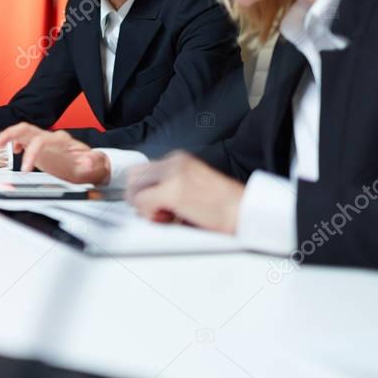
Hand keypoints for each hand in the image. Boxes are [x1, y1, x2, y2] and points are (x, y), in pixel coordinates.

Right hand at [0, 123, 110, 184]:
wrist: (90, 164)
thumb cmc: (90, 165)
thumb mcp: (93, 165)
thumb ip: (91, 162)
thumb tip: (87, 160)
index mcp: (62, 141)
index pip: (41, 141)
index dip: (31, 153)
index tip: (25, 169)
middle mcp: (51, 138)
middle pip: (27, 129)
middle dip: (11, 134)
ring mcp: (44, 141)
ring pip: (23, 132)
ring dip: (8, 136)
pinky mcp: (39, 147)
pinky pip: (24, 139)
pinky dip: (14, 142)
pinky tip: (12, 151)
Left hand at [127, 151, 244, 233]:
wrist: (243, 210)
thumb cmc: (222, 204)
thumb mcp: (192, 184)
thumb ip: (168, 185)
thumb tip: (144, 199)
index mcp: (178, 159)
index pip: (142, 170)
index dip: (143, 190)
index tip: (154, 203)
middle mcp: (174, 162)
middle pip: (134, 177)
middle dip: (139, 197)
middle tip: (158, 211)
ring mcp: (173, 175)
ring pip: (135, 190)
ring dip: (144, 206)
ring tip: (165, 215)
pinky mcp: (173, 192)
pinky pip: (142, 202)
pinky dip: (149, 214)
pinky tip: (167, 218)